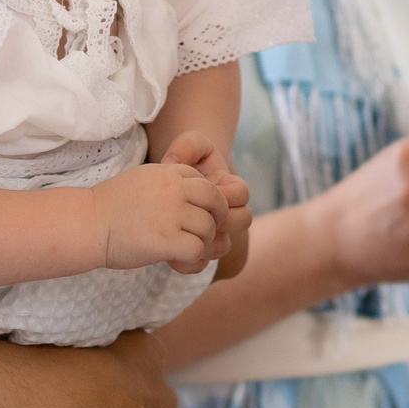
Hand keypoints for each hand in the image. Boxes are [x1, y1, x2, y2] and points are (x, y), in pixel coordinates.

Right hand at [94, 162, 230, 273]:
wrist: (86, 224)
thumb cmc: (110, 206)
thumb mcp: (142, 180)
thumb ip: (168, 184)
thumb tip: (191, 194)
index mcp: (167, 173)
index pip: (204, 182)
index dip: (204, 202)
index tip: (192, 216)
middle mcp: (173, 189)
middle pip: (216, 200)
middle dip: (217, 217)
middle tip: (203, 232)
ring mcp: (170, 213)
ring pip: (209, 228)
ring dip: (202, 242)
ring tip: (184, 247)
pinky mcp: (166, 240)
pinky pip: (197, 250)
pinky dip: (192, 259)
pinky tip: (177, 260)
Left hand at [162, 130, 252, 264]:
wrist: (166, 184)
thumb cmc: (183, 159)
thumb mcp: (188, 144)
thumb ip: (187, 146)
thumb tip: (174, 162)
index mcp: (228, 187)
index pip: (242, 195)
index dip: (228, 196)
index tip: (208, 191)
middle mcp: (225, 211)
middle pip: (242, 221)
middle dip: (224, 220)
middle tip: (199, 216)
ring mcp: (211, 231)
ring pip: (223, 246)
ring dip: (208, 243)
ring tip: (184, 235)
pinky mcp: (195, 247)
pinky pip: (200, 262)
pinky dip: (189, 261)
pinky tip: (170, 253)